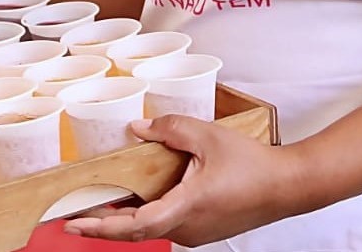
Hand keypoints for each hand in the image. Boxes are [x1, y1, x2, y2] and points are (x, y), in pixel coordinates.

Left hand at [64, 116, 306, 245]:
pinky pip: (169, 225)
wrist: (288, 186)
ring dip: (127, 218)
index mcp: (186, 207)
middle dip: (104, 224)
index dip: (101, 227)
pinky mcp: (204, 230)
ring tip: (103, 204)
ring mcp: (196, 233)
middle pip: (136, 231)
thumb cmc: (254, 165)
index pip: (134, 225)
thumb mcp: (208, 136)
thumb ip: (172, 129)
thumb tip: (139, 128)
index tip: (74, 223)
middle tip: (75, 214)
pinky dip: (148, 215)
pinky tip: (143, 198)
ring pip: (153, 229)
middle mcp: (188, 228)